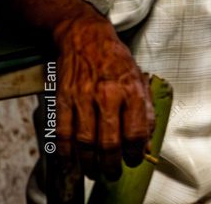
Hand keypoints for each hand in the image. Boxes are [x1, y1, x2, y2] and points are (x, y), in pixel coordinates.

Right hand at [52, 14, 154, 180]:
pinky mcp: (63, 99)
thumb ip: (145, 110)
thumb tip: (146, 140)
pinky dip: (67, 152)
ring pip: (85, 143)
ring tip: (95, 171)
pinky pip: (63, 133)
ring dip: (90, 164)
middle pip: (110, 143)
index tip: (133, 160)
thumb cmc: (115, 59)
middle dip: (112, 165)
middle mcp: (108, 95)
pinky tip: (73, 159)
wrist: (85, 38)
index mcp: (131, 90)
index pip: (136, 133)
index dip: (135, 153)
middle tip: (113, 173)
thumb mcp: (139, 79)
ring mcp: (83, 98)